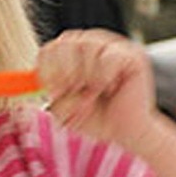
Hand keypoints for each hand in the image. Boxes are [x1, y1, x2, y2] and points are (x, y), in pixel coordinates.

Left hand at [38, 29, 166, 155]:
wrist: (125, 134)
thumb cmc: (95, 118)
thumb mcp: (64, 107)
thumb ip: (51, 92)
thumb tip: (42, 82)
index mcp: (74, 53)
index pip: (50, 48)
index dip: (48, 69)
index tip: (54, 92)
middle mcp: (94, 43)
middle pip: (66, 42)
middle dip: (66, 72)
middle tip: (74, 92)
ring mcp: (115, 46)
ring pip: (87, 47)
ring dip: (87, 77)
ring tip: (94, 95)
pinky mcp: (132, 55)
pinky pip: (108, 57)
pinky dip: (104, 77)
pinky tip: (111, 89)